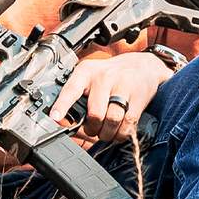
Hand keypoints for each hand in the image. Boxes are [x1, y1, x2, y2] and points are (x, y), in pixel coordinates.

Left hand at [48, 51, 169, 145]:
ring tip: (106, 131)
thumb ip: (78, 94)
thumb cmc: (111, 74)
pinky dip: (122, 133)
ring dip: (107, 133)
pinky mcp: (138, 98)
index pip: (71, 89)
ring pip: (111, 120)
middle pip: (94, 113)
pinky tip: (119, 130)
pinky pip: (127, 124)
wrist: (143, 66)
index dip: (62, 105)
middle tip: (93, 129)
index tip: (55, 117)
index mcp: (86, 72)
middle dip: (92, 129)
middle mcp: (104, 77)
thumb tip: (67, 120)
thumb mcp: (91, 75)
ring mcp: (123, 87)